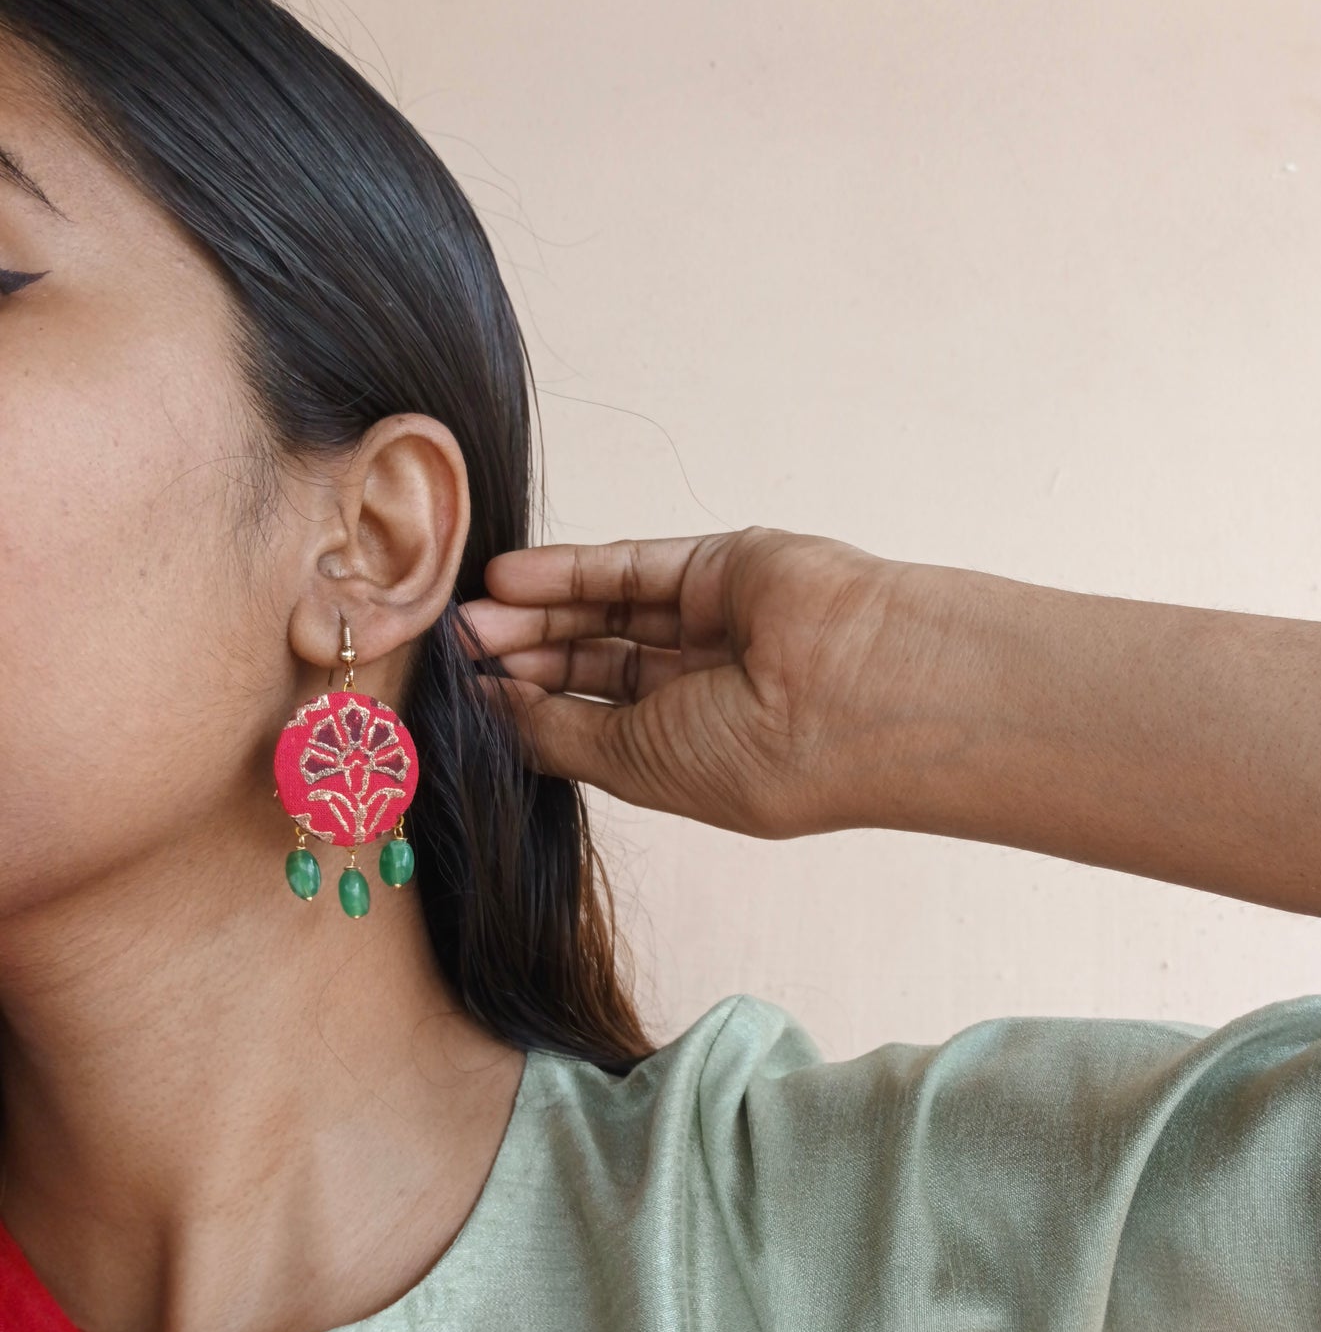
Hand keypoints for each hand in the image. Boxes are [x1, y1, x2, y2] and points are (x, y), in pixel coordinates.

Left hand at [454, 526, 896, 838]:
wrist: (854, 693)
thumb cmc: (761, 757)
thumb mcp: (637, 763)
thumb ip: (561, 735)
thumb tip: (495, 715)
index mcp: (692, 758)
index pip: (593, 727)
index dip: (526, 710)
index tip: (463, 701)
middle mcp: (703, 694)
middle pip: (593, 667)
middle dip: (522, 657)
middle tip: (455, 647)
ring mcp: (713, 628)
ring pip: (604, 613)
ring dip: (534, 613)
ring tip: (467, 616)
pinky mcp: (717, 569)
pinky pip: (629, 567)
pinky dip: (567, 570)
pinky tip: (507, 578)